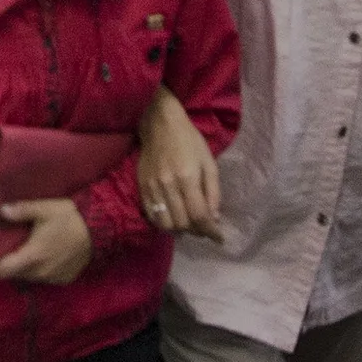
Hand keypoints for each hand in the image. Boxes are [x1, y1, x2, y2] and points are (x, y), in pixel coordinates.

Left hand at [0, 197, 94, 284]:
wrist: (100, 231)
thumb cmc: (70, 219)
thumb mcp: (45, 209)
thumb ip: (21, 210)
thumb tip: (1, 211)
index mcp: (32, 257)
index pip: (3, 271)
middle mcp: (41, 273)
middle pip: (15, 275)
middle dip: (9, 263)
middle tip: (10, 247)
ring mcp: (53, 278)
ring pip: (30, 277)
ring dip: (25, 267)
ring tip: (28, 249)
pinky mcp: (64, 279)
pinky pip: (45, 278)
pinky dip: (40, 270)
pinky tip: (45, 255)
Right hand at [137, 90, 224, 237]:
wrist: (159, 123)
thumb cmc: (189, 140)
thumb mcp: (208, 163)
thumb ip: (213, 192)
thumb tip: (214, 218)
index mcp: (187, 177)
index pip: (199, 215)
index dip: (211, 231)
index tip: (219, 238)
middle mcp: (168, 185)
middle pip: (182, 223)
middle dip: (197, 231)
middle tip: (204, 228)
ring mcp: (152, 187)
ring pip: (166, 224)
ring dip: (180, 230)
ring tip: (189, 224)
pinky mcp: (142, 187)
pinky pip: (152, 216)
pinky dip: (165, 223)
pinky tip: (174, 217)